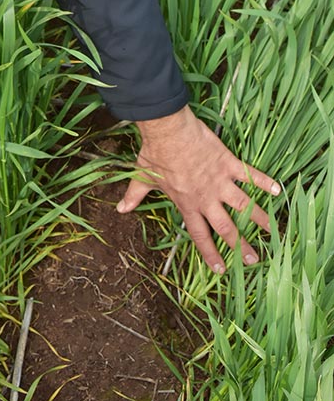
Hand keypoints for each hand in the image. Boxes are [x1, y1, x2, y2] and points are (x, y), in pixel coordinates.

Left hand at [116, 105, 280, 272]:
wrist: (168, 130)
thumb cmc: (155, 154)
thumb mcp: (142, 177)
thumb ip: (134, 196)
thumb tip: (120, 209)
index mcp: (187, 204)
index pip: (199, 235)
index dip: (210, 253)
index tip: (221, 269)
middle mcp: (206, 198)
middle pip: (226, 228)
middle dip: (241, 246)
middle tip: (254, 260)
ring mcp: (220, 181)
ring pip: (244, 206)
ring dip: (259, 219)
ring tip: (272, 232)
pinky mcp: (228, 164)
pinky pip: (250, 175)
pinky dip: (264, 181)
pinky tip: (278, 189)